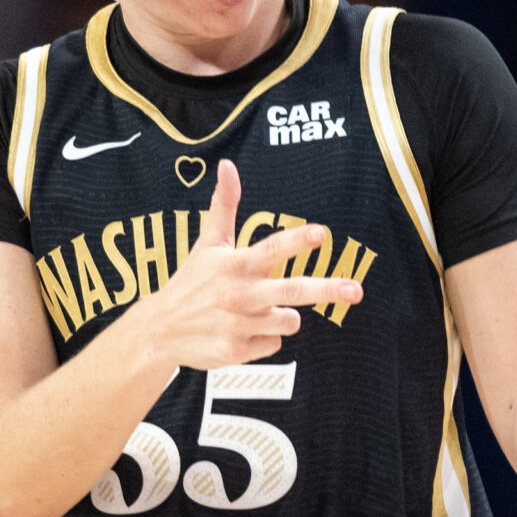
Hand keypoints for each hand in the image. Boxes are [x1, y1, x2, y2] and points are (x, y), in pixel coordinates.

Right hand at [128, 161, 362, 369]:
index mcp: (234, 264)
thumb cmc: (191, 282)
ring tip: (254, 311)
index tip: (320, 234)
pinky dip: (264, 338)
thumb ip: (224, 206)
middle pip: (292, 290)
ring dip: (283, 316)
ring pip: (289, 320)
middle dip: (327, 290)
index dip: (296, 241)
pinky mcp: (236, 352)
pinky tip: (241, 332)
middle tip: (356, 290)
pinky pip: (274, 343)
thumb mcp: (208, 244)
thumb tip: (227, 165)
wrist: (160, 330)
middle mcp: (238, 293)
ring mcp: (237, 324)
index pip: (270, 249)